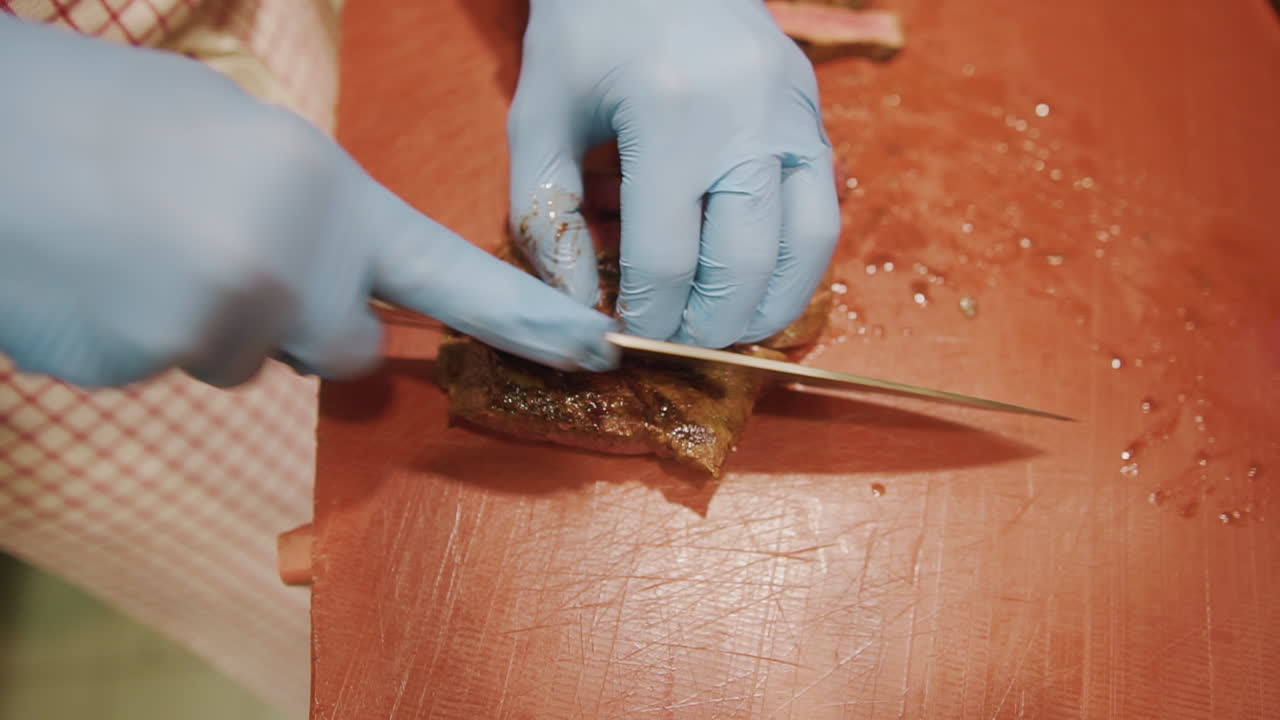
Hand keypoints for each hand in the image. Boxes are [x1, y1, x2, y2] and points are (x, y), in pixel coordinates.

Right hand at [0, 17, 617, 388]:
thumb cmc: (113, 117)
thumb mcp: (247, 141)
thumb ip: (316, 216)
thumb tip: (343, 283)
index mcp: (328, 193)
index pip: (449, 274)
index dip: (525, 319)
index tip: (594, 350)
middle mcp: (293, 264)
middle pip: (343, 348)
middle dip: (305, 324)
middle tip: (227, 255)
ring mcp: (222, 320)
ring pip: (251, 358)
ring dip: (215, 322)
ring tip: (144, 245)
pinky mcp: (150, 360)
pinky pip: (178, 366)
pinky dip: (148, 332)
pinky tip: (102, 273)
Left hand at [508, 0, 840, 347]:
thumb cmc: (585, 26)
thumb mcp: (539, 114)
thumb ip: (546, 215)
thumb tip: (578, 306)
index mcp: (671, 115)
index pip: (668, 258)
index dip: (647, 317)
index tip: (626, 337)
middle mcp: (748, 118)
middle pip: (744, 265)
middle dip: (707, 325)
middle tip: (675, 344)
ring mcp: (794, 113)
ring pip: (806, 247)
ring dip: (768, 306)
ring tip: (726, 330)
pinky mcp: (814, 112)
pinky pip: (823, 208)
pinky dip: (796, 261)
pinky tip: (759, 282)